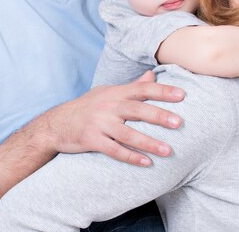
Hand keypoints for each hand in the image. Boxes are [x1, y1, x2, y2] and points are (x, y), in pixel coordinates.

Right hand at [46, 71, 184, 165]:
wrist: (56, 123)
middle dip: (159, 116)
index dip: (162, 91)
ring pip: (128, 134)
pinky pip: (114, 150)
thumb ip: (131, 86)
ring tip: (168, 151)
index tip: (182, 95)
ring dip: (149, 143)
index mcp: (115, 93)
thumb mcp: (107, 92)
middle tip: (180, 122)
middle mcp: (108, 106)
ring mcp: (99, 123)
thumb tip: (151, 75)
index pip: (142, 89)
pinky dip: (131, 157)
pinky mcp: (91, 140)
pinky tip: (146, 163)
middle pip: (137, 110)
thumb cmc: (88, 106)